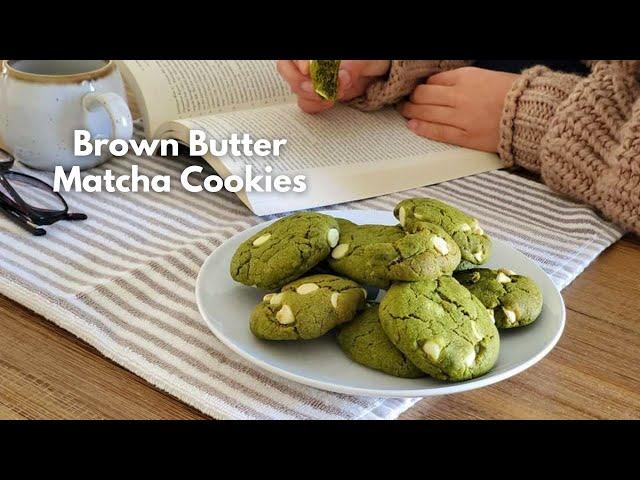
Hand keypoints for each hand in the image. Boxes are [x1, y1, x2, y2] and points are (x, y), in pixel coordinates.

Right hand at [276, 60, 389, 113]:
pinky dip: (316, 106)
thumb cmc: (369, 58)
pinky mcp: (317, 95)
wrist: (378, 72)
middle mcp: (309, 62)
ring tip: (333, 95)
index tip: (308, 69)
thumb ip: (353, 65)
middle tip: (318, 90)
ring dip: (311, 96)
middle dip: (300, 82)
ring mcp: (311, 78)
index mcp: (315, 53)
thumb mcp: (366, 59)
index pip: (294, 54)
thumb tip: (341, 76)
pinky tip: (330, 102)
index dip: (298, 61)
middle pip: (286, 69)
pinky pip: (307, 103)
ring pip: (295, 88)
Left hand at [399, 67, 518, 151]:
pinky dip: (421, 127)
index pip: (433, 80)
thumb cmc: (513, 95)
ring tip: (406, 112)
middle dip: (412, 98)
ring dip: (411, 112)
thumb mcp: (487, 77)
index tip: (418, 91)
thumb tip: (438, 85)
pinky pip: (436, 131)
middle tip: (406, 101)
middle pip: (424, 96)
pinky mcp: (465, 136)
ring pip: (426, 113)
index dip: (422, 86)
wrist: (532, 115)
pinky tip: (412, 125)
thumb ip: (462, 80)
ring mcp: (461, 117)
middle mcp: (459, 96)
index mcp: (466, 77)